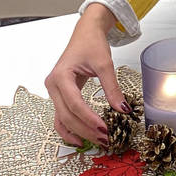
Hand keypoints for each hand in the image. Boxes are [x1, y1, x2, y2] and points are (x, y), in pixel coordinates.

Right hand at [44, 4, 128, 148]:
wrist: (85, 33)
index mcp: (61, 76)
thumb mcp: (104, 64)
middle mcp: (53, 85)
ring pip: (62, 119)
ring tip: (96, 142)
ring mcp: (53, 91)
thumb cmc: (91, 44)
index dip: (89, 119)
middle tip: (105, 139)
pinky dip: (69, 129)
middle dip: (86, 130)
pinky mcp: (59, 95)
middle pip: (67, 115)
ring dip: (78, 133)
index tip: (105, 129)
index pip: (75, 104)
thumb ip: (112, 88)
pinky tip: (80, 139)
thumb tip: (123, 109)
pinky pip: (61, 116)